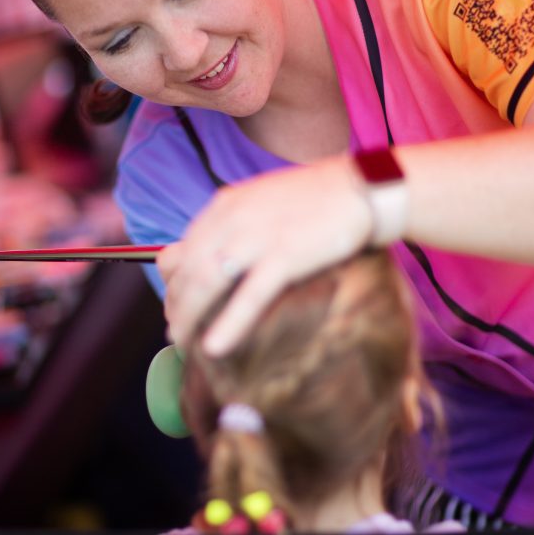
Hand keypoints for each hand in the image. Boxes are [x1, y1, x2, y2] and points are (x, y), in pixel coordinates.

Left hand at [157, 154, 375, 354]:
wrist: (362, 188)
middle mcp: (232, 219)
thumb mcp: (262, 203)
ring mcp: (257, 237)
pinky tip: (215, 346)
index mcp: (225, 206)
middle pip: (187, 270)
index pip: (179, 251)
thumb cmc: (315, 200)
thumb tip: (213, 258)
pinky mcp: (286, 255)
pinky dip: (229, 323)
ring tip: (186, 346)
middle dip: (177, 307)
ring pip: (207, 282)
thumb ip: (233, 225)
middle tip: (176, 335)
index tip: (174, 308)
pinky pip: (249, 295)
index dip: (171, 285)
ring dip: (190, 318)